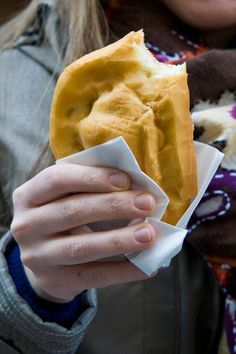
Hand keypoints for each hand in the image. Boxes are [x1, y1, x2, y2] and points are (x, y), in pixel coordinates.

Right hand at [11, 164, 156, 301]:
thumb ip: (89, 188)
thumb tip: (135, 187)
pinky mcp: (55, 281)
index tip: (126, 180)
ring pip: (82, 246)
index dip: (93, 178)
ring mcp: (37, 256)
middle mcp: (27, 225)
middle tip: (147, 203)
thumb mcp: (64, 198)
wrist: (44, 260)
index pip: (58, 179)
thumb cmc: (62, 217)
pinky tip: (147, 267)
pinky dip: (123, 271)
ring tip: (149, 234)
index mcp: (29, 195)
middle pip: (72, 210)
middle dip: (114, 205)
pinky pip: (94, 276)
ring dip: (119, 239)